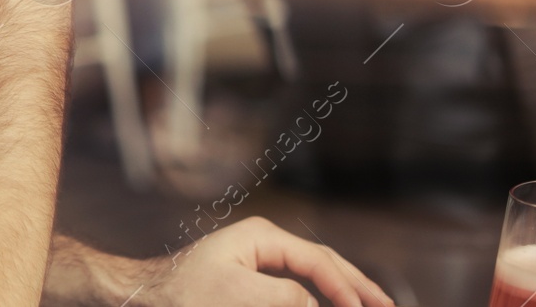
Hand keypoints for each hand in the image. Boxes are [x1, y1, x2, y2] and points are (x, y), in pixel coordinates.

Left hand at [146, 217, 391, 306]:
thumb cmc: (185, 292)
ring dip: (341, 290)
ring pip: (313, 272)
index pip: (318, 261)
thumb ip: (286, 297)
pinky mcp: (253, 276)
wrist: (148, 295)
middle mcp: (264, 241)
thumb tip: (317, 303)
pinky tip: (331, 303)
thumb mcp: (239, 294)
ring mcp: (259, 258)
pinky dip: (318, 294)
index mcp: (262, 237)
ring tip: (370, 304)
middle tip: (387, 305)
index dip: (346, 288)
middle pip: (323, 261)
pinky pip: (296, 284)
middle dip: (356, 284)